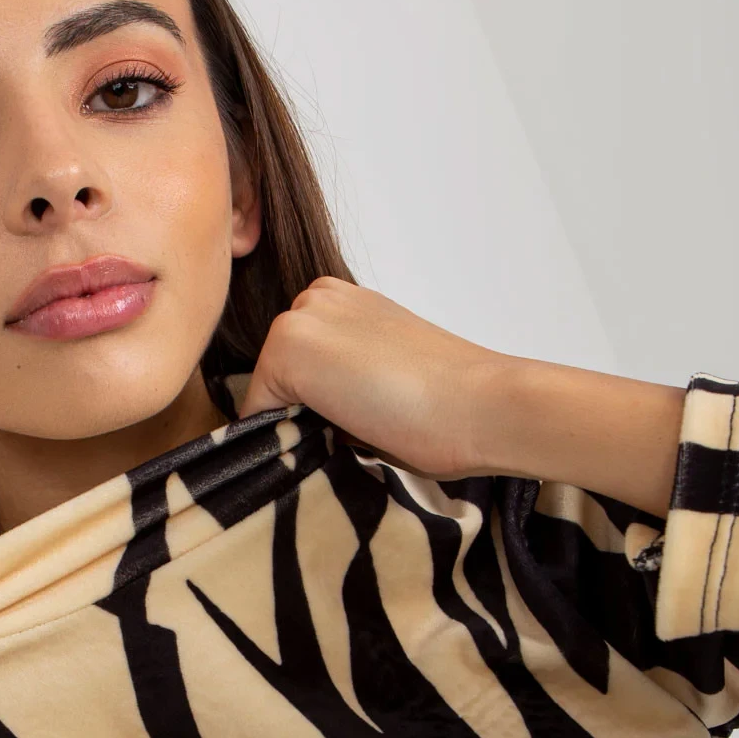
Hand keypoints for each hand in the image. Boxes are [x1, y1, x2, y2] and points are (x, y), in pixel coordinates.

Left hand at [236, 277, 505, 481]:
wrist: (483, 405)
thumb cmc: (448, 406)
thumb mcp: (382, 381)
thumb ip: (339, 385)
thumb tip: (298, 420)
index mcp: (345, 302)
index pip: (299, 369)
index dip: (320, 409)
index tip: (366, 421)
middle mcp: (318, 298)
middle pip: (276, 380)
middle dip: (302, 413)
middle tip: (364, 427)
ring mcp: (299, 317)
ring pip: (267, 396)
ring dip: (295, 424)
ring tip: (357, 428)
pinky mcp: (286, 346)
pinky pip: (255, 416)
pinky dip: (284, 439)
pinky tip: (341, 434)